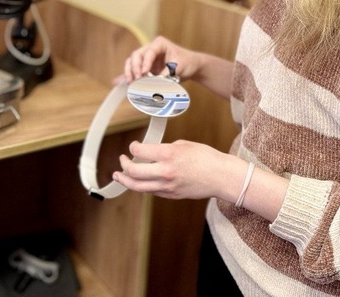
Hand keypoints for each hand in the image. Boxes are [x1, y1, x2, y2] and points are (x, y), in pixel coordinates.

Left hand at [112, 139, 235, 200]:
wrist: (220, 176)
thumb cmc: (206, 157)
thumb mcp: (183, 145)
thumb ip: (164, 149)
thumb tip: (152, 153)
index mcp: (168, 155)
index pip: (139, 151)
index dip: (133, 147)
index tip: (133, 146)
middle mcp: (165, 172)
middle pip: (134, 172)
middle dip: (124, 165)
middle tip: (122, 160)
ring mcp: (167, 186)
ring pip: (138, 186)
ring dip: (125, 180)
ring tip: (118, 176)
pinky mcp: (171, 195)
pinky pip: (151, 191)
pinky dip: (142, 186)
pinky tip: (139, 181)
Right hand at [120, 36, 199, 83]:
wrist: (192, 67)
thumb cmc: (187, 63)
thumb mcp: (178, 68)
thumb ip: (166, 75)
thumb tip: (155, 84)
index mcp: (159, 44)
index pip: (148, 52)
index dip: (145, 63)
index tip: (144, 73)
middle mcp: (150, 49)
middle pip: (136, 56)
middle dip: (134, 67)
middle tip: (137, 79)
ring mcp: (147, 59)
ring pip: (132, 62)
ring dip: (129, 72)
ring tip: (130, 82)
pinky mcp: (146, 69)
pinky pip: (134, 71)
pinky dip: (127, 76)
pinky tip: (118, 83)